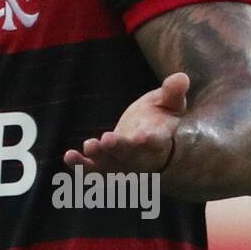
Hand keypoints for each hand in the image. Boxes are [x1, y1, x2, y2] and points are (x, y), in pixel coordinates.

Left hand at [62, 72, 188, 174]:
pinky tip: (69, 156)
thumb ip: (173, 93)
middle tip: (107, 139)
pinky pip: (93, 171)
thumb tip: (181, 78)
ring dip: (97, 159)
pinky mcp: (106, 168)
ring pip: (110, 167)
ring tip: (88, 146)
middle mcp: (141, 158)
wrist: (150, 144)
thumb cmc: (161, 119)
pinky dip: (80, 166)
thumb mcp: (170, 104)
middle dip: (119, 149)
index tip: (141, 137)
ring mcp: (123, 166)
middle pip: (130, 156)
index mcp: (159, 140)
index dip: (148, 140)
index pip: (155, 142)